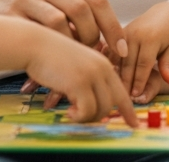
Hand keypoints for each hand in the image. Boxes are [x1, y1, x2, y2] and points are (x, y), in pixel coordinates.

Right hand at [0, 0, 127, 55]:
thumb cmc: (25, 16)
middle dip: (92, 38)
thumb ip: (78, 17)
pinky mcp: (10, 13)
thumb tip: (109, 44)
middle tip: (91, 57)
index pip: (99, 2)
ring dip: (69, 45)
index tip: (122, 51)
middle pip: (83, 11)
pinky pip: (37, 33)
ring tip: (69, 58)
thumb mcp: (53, 6)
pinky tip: (50, 59)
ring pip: (61, 22)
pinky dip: (48, 49)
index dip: (114, 28)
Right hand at [25, 30, 139, 126]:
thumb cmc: (50, 57)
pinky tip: (68, 112)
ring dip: (87, 117)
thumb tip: (96, 106)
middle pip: (114, 103)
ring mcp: (93, 75)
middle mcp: (103, 68)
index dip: (128, 110)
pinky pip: (87, 111)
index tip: (133, 123)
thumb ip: (90, 80)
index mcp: (104, 64)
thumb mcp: (77, 66)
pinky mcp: (80, 82)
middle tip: (82, 118)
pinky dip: (79, 116)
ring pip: (102, 109)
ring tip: (73, 113)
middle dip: (100, 116)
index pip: (122, 91)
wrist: (34, 45)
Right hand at [119, 2, 168, 100]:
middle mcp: (136, 34)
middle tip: (123, 98)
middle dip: (126, 82)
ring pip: (118, 58)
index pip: (143, 64)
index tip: (136, 96)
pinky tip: (108, 76)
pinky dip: (110, 64)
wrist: (162, 14)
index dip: (139, 81)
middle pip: (128, 63)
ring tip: (116, 91)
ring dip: (116, 75)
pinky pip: (112, 50)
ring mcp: (125, 32)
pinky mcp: (118, 33)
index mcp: (151, 38)